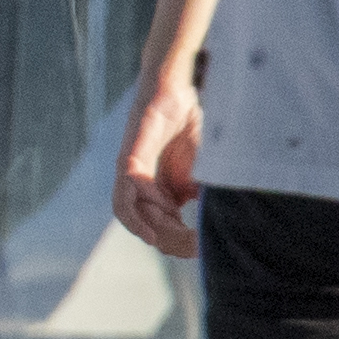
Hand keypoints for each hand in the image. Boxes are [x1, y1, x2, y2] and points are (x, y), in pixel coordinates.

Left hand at [112, 70, 205, 259]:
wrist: (174, 90)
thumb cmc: (186, 125)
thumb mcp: (201, 166)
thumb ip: (200, 191)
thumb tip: (211, 219)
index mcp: (156, 190)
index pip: (160, 226)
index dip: (178, 241)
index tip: (200, 248)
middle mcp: (139, 186)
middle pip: (145, 224)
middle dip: (170, 240)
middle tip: (192, 247)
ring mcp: (131, 173)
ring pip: (131, 213)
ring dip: (154, 228)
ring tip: (176, 239)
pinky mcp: (128, 160)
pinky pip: (126, 192)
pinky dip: (136, 212)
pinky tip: (158, 220)